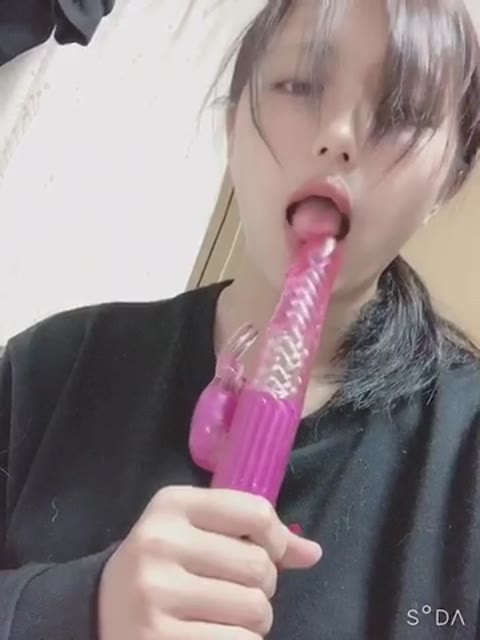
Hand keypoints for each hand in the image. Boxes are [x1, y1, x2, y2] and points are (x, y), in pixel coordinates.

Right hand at [98, 485, 321, 638]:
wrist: (100, 610)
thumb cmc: (164, 563)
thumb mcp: (198, 532)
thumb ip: (253, 535)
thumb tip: (313, 553)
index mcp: (171, 505)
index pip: (254, 511)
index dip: (277, 537)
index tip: (270, 552)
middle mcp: (160, 542)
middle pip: (259, 566)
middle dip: (262, 585)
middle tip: (236, 590)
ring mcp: (157, 593)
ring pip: (255, 610)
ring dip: (253, 621)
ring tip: (224, 615)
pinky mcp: (158, 639)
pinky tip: (212, 635)